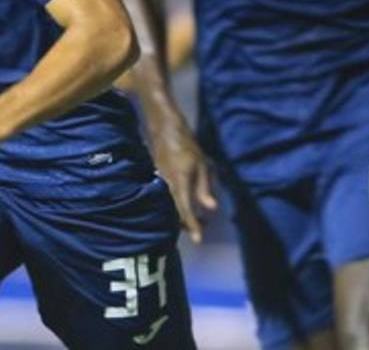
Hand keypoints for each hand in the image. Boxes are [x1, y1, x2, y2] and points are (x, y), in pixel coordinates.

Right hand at [149, 116, 216, 243]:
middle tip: (203, 227)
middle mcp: (166, 186)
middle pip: (175, 212)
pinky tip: (185, 203)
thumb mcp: (202, 164)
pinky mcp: (157, 178)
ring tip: (197, 217)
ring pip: (169, 206)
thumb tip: (211, 209)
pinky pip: (165, 197)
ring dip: (182, 214)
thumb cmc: (187, 144)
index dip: (192, 226)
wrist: (164, 128)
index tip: (199, 240)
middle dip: (188, 223)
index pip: (185, 210)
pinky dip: (176, 204)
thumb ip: (205, 188)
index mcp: (179, 183)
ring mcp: (159, 182)